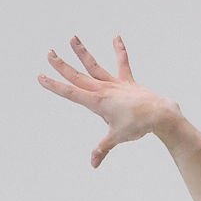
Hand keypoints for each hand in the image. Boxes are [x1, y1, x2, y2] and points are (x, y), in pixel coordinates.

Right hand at [37, 34, 176, 167]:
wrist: (159, 114)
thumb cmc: (137, 126)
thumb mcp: (116, 138)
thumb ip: (102, 149)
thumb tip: (93, 164)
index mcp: (97, 102)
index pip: (70, 93)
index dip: (54, 85)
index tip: (41, 77)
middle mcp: (103, 90)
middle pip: (78, 76)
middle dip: (62, 65)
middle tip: (49, 53)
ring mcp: (115, 84)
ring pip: (94, 66)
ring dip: (82, 52)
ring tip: (72, 37)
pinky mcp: (127, 81)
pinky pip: (122, 64)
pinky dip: (119, 50)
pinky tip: (116, 37)